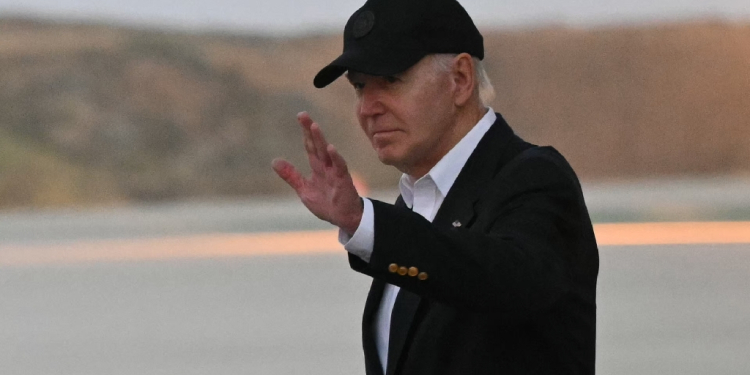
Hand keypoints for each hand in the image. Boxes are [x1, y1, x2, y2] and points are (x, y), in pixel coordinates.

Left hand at [272, 112, 362, 234]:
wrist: (343, 219)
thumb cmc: (326, 204)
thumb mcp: (304, 190)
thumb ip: (291, 175)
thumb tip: (274, 161)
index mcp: (317, 167)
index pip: (309, 146)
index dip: (305, 132)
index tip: (300, 116)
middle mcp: (326, 166)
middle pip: (316, 145)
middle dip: (310, 130)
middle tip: (302, 115)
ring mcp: (335, 172)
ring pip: (326, 152)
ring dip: (320, 139)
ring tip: (314, 126)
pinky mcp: (343, 180)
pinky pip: (339, 166)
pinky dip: (335, 157)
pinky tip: (330, 148)